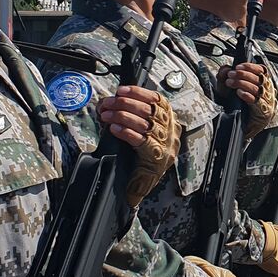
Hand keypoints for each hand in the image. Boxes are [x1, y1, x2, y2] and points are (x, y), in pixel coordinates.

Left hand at [115, 90, 178, 207]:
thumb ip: (133, 116)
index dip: (139, 93)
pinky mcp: (157, 158)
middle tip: (108, 103)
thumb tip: (112, 102)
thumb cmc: (139, 157)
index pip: (158, 101)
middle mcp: (171, 132)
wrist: (141, 186)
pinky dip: (127, 132)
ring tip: (107, 115)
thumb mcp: (141, 131)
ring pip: (146, 124)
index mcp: (169, 122)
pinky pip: (142, 141)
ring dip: (123, 116)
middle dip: (125, 104)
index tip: (121, 90)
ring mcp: (166, 146)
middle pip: (149, 111)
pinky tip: (114, 128)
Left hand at [218, 62, 265, 104]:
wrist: (247, 115)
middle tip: (230, 74)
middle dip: (242, 74)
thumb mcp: (234, 82)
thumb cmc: (242, 96)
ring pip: (256, 88)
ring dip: (241, 83)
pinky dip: (246, 95)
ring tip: (230, 83)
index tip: (237, 67)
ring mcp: (264, 98)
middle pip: (258, 78)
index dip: (249, 66)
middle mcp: (266, 87)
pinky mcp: (261, 108)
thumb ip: (228, 74)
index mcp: (263, 79)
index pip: (260, 69)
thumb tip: (225, 70)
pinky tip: (238, 92)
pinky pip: (255, 100)